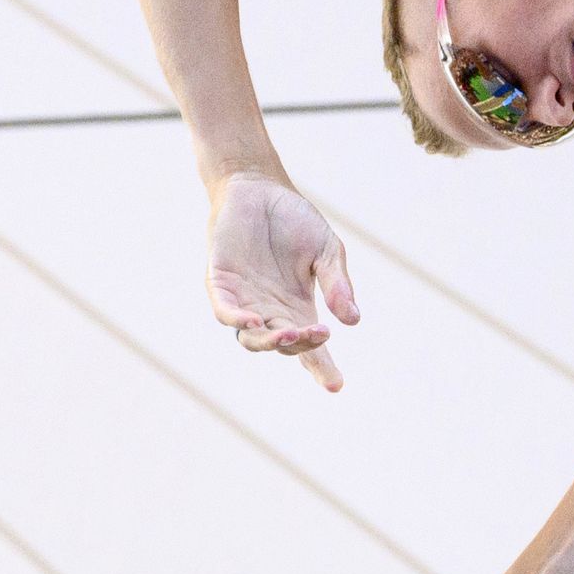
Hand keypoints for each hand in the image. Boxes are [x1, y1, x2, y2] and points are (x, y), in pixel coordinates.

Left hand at [203, 172, 357, 390]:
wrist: (259, 188)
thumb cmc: (294, 221)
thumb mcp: (327, 250)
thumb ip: (338, 283)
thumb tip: (353, 320)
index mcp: (298, 307)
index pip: (310, 346)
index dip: (321, 367)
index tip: (335, 385)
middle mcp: (270, 311)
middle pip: (283, 345)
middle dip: (300, 347)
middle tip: (316, 337)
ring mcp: (244, 300)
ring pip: (252, 337)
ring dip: (269, 340)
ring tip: (289, 334)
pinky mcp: (220, 284)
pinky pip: (225, 312)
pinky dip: (237, 321)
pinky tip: (253, 321)